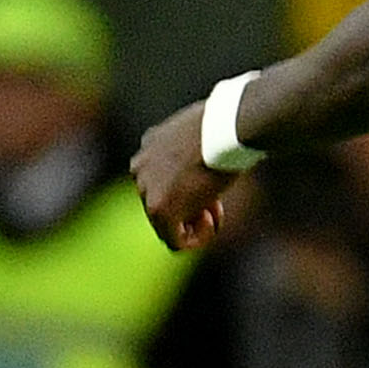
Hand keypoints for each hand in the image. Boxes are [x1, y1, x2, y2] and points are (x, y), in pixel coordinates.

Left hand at [132, 104, 243, 252]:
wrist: (226, 130)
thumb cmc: (228, 127)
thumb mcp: (205, 132)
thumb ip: (195, 148)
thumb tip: (214, 148)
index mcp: (150, 145)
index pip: (162, 181)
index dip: (191, 189)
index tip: (213, 186)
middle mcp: (140, 167)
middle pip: (162, 203)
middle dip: (192, 208)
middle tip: (218, 202)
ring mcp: (146, 189)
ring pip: (165, 225)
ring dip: (194, 224)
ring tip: (216, 214)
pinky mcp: (160, 208)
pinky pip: (174, 241)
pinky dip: (197, 239)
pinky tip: (214, 225)